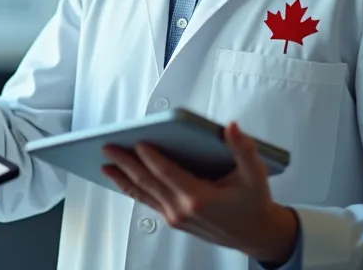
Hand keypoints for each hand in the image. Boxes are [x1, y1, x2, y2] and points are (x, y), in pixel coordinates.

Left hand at [101, 121, 297, 263]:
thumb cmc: (254, 204)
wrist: (256, 234)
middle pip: (148, 182)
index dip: (150, 157)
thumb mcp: (255, 174)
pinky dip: (132, 189)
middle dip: (125, 164)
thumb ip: (243, 149)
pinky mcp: (173, 220)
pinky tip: (122, 180)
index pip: (167, 173)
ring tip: (106, 164)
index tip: (137, 142)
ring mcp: (175, 217)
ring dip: (123, 178)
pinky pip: (147, 202)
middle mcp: (183, 210)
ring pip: (143, 194)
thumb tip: (232, 128)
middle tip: (108, 148)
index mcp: (199, 198)